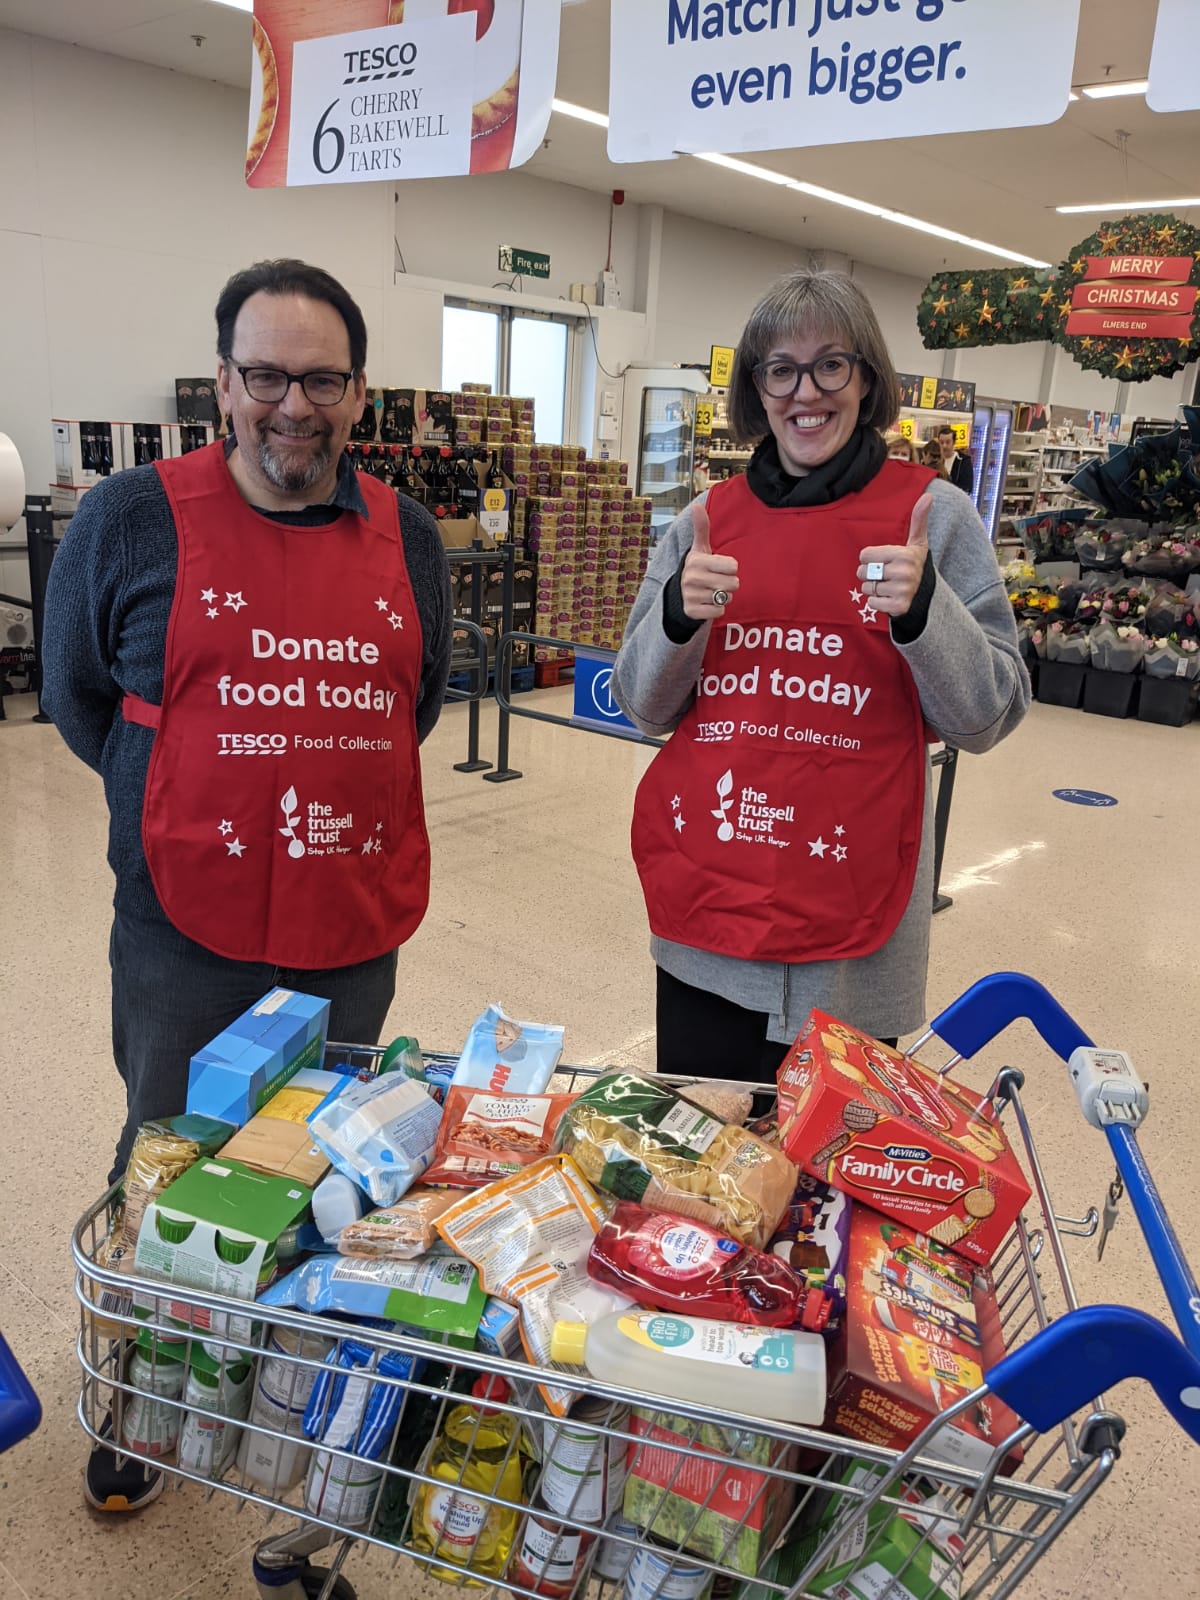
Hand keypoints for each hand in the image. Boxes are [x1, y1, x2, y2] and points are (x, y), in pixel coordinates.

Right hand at [681, 499, 738, 621]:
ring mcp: (691, 596)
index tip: (719, 568)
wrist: (679, 595)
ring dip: (723, 597)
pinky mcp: (692, 611)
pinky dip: (716, 609)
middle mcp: (692, 578)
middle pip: (733, 583)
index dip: (730, 568)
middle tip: (717, 582)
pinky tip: (707, 603)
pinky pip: (719, 611)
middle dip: (729, 584)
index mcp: (697, 561)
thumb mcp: (699, 549)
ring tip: (711, 592)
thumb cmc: (697, 569)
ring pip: (727, 598)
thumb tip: (697, 506)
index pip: (733, 566)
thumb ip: (701, 528)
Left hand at [857, 494, 931, 616]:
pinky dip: (876, 602)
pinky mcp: (898, 606)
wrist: (925, 593)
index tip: (883, 560)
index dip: (870, 558)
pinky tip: (888, 597)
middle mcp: (903, 572)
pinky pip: (872, 603)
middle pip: (863, 572)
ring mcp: (901, 590)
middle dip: (869, 574)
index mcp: (904, 554)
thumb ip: (918, 519)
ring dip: (873, 589)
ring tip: (887, 585)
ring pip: (867, 588)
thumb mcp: (917, 542)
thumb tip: (928, 495)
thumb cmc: (914, 563)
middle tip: (884, 574)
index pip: (865, 555)